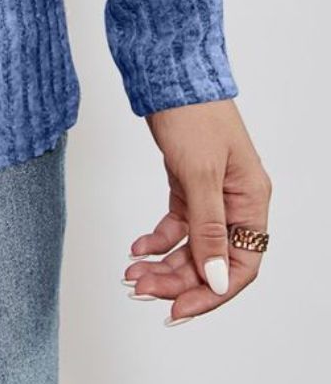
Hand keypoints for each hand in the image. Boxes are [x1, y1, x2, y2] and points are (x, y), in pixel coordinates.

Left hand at [123, 99, 270, 323]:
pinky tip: (137, 248)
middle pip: (212, 260)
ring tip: (132, 275)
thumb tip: (216, 279)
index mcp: (251, 201)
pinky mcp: (188, 184)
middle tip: (140, 291)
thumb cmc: (193, 114)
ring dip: (163, 264)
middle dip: (177, 280)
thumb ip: (208, 229)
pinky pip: (177, 225)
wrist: (169, 73)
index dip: (211, 293)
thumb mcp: (200, 174)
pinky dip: (157, 239)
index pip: (240, 266)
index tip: (178, 310)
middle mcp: (236, 202)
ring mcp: (211, 194)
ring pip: (191, 246)